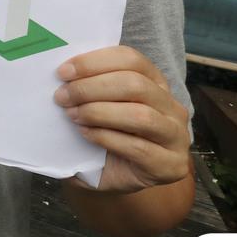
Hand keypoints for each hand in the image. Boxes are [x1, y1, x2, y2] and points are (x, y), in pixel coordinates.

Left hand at [55, 45, 190, 192]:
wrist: (118, 176)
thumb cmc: (105, 134)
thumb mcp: (99, 104)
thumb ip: (89, 86)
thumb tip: (61, 72)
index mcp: (155, 82)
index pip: (131, 59)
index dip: (95, 62)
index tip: (63, 72)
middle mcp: (171, 106)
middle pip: (135, 84)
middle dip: (91, 88)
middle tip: (62, 96)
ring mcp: (176, 137)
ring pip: (141, 116)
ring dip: (98, 113)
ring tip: (72, 115)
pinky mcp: (169, 165)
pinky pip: (138, 147)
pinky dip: (106, 138)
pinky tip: (85, 134)